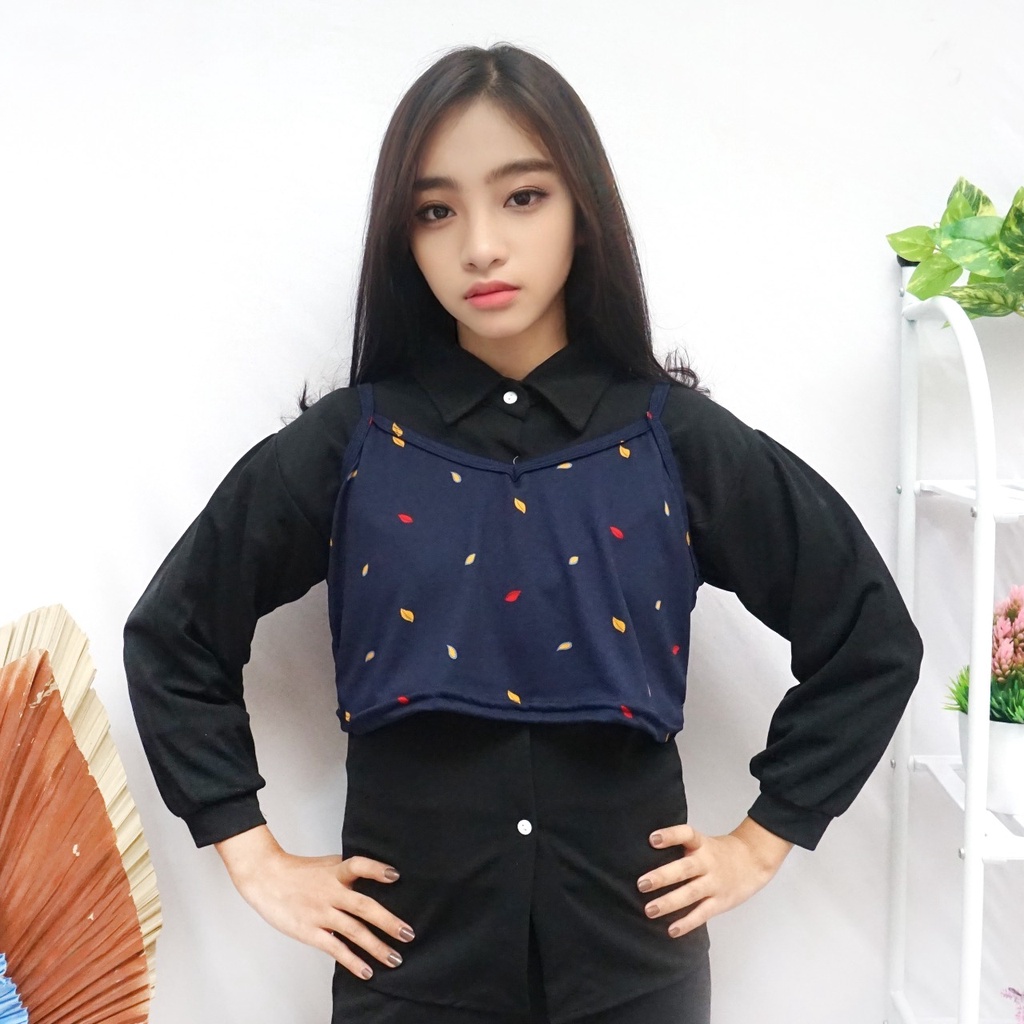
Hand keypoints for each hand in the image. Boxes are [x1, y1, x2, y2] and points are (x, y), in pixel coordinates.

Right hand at [215, 825, 415, 979]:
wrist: (266, 878)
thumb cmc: (300, 872)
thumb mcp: (327, 864)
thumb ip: (348, 872)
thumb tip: (379, 877)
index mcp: (336, 872)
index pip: (358, 865)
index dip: (376, 870)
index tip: (395, 876)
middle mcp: (330, 892)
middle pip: (363, 906)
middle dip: (388, 921)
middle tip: (408, 934)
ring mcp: (320, 913)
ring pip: (353, 931)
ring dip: (376, 947)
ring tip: (395, 959)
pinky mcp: (310, 931)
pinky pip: (334, 948)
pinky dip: (351, 961)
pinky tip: (366, 971)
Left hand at [636, 816, 792, 937]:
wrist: (754, 861)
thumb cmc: (719, 853)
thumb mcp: (702, 843)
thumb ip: (681, 849)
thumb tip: (645, 856)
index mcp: (702, 844)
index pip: (686, 835)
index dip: (670, 835)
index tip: (652, 839)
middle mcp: (707, 862)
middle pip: (684, 869)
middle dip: (662, 877)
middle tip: (641, 884)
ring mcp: (715, 883)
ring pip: (690, 893)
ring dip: (669, 903)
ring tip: (649, 910)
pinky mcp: (721, 901)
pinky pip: (702, 913)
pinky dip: (687, 923)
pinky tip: (671, 930)